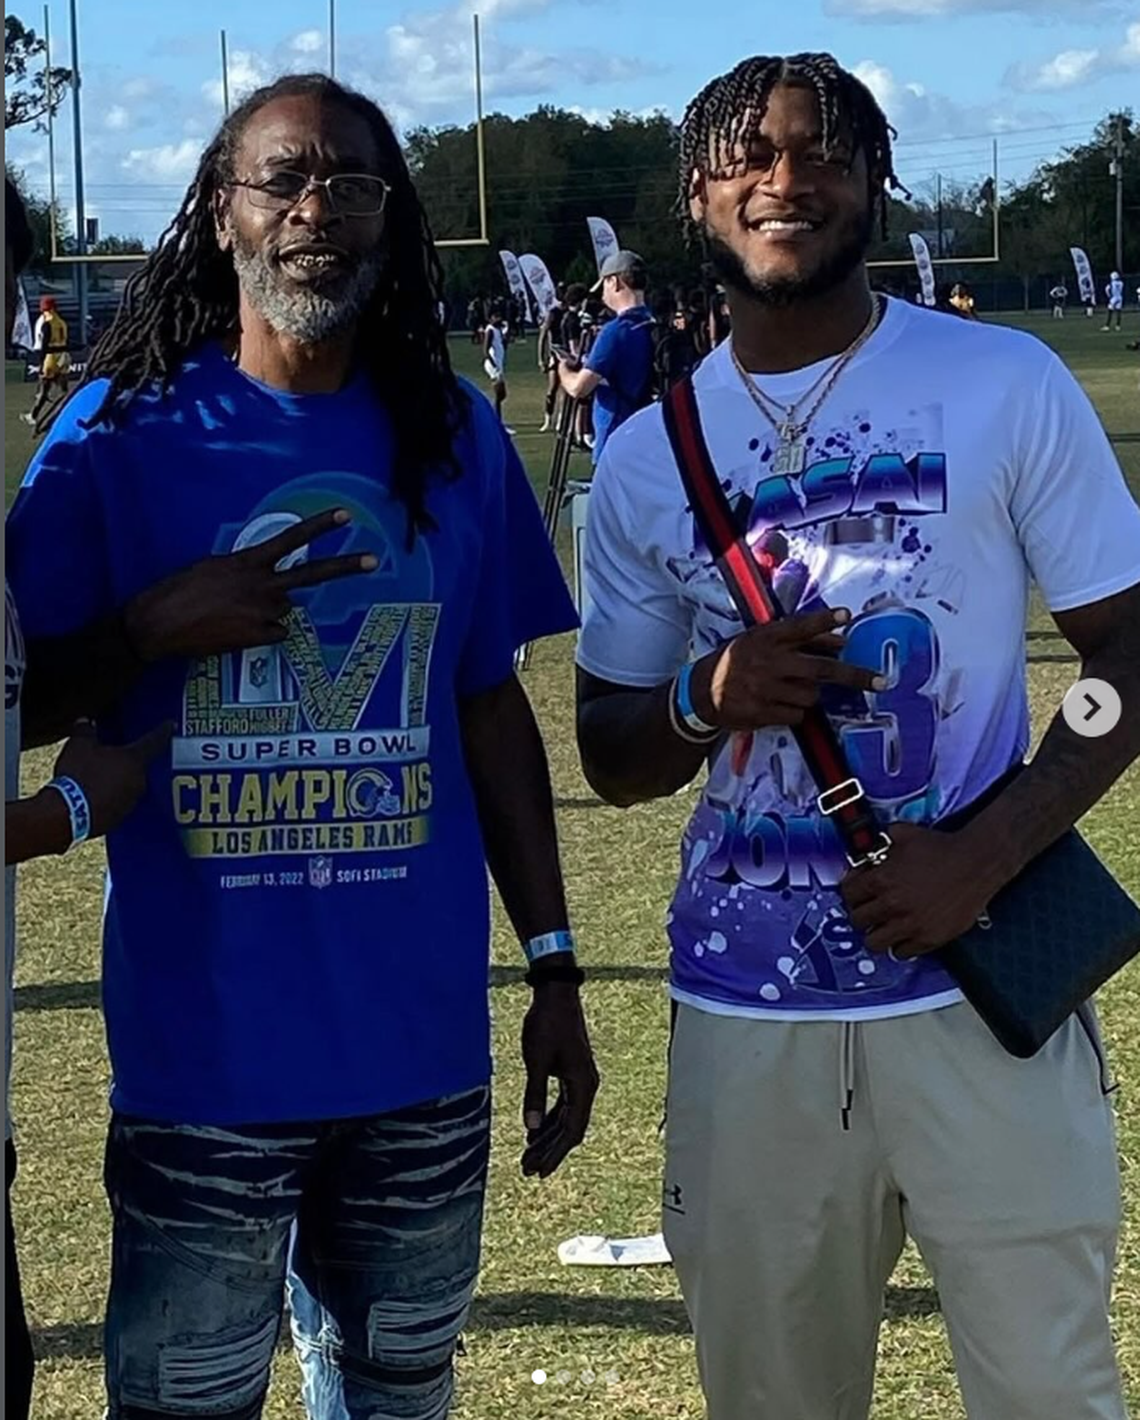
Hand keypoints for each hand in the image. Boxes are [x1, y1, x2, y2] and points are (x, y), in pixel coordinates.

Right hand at [52, 719, 172, 839]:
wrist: (67, 814)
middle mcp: (139, 781)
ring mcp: (131, 803)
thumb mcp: (78, 745)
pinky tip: (94, 796)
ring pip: (129, 786)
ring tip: (99, 779)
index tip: (171, 725)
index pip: (154, 741)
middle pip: (140, 766)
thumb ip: (85, 730)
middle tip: (115, 757)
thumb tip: (86, 721)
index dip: (163, 731)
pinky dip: (110, 798)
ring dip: (119, 782)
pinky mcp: (119, 819)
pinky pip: (118, 803)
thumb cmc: (77, 775)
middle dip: (129, 761)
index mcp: (134, 760)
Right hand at [123, 509, 376, 663]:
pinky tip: (235, 631)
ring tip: (232, 612)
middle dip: (345, 567)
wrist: (157, 626)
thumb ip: (243, 570)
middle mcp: (261, 585)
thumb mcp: (210, 568)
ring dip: (268, 609)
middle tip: (374, 561)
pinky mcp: (259, 638)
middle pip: (311, 574)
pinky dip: (261, 633)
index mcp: (247, 562)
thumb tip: (261, 579)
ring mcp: (263, 613)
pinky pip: (274, 633)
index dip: (318, 527)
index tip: (344, 517)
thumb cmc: (176, 592)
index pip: (290, 539)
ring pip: (284, 608)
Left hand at [520, 982, 598, 1178]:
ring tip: (528, 1156)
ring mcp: (579, 1079)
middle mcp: (586, 1086)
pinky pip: (562, 1104)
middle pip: (570, 1128)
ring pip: (566, 1118)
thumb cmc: (547, 1024)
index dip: (555, 1153)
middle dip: (549, 1150)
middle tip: (528, 1170)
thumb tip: (531, 1129)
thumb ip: (534, 1095)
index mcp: (583, 1085)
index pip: (571, 1130)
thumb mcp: (537, 1060)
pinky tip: (534, 1131)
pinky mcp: (570, 1072)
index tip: (538, 1171)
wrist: (556, 994)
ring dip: (548, 1137)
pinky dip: (549, 1119)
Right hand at [690, 608, 885, 731]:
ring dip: (810, 694)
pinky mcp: (763, 712)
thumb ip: (798, 639)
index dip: (823, 621)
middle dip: (854, 676)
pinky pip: (797, 714)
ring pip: (811, 695)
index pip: (799, 627)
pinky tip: (777, 703)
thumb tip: (841, 641)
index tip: (846, 616)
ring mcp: (766, 689)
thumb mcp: (760, 640)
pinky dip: (795, 711)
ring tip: (787, 689)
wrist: (701, 692)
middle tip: (881, 682)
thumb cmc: (737, 661)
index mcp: (767, 638)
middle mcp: (768, 662)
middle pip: (820, 669)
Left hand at [839, 823, 995, 958]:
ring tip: (883, 927)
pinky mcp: (928, 938)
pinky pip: (901, 953)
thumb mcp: (904, 834)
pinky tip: (905, 934)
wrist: (976, 864)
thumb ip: (882, 840)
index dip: (852, 892)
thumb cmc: (942, 848)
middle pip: (857, 921)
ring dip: (876, 934)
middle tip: (870, 910)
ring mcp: (909, 925)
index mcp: (881, 880)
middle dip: (862, 913)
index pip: (848, 894)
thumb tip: (871, 845)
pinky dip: (900, 945)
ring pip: (874, 943)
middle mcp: (891, 905)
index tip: (859, 892)